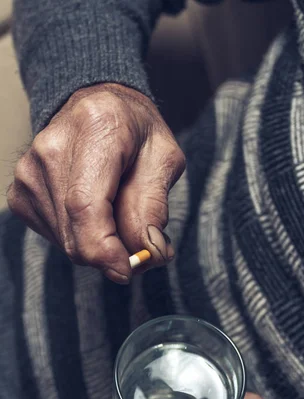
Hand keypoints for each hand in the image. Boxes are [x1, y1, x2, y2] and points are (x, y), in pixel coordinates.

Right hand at [7, 84, 185, 283]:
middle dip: (112, 254)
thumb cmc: (135, 132)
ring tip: (120, 218)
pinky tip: (96, 213)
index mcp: (94, 129)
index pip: (85, 205)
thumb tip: (149, 253)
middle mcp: (50, 149)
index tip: (127, 270)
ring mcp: (28, 172)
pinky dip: (81, 238)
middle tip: (142, 250)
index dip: (104, 249)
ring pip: (66, 241)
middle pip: (75, 231)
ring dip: (100, 246)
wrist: (96, 104)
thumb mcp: (164, 159)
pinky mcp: (21, 193)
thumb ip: (155, 206)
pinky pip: (56, 237)